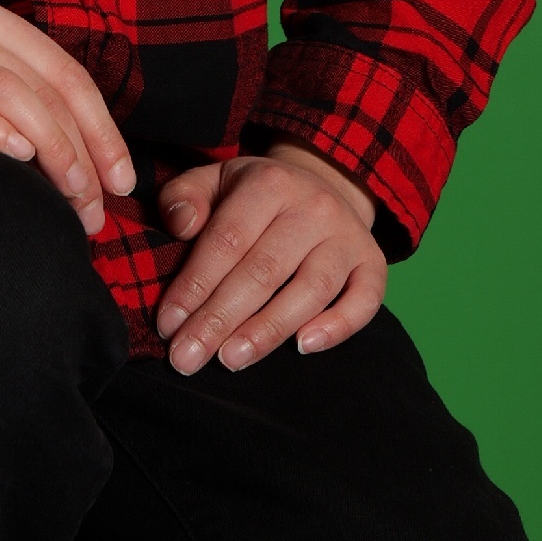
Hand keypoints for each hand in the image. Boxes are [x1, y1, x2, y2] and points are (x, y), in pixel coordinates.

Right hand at [0, 0, 134, 236]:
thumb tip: (68, 152)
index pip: (65, 72)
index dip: (103, 127)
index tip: (123, 180)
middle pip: (46, 88)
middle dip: (86, 152)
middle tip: (100, 211)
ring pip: (10, 95)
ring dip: (53, 153)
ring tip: (73, 202)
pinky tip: (17, 161)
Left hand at [152, 143, 385, 373]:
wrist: (322, 184)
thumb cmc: (254, 196)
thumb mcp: (213, 180)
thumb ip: (183, 197)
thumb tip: (181, 226)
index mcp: (269, 182)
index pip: (227, 240)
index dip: (195, 286)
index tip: (168, 325)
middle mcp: (314, 207)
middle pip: (264, 271)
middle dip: (220, 320)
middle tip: (187, 359)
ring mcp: (348, 237)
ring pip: (311, 290)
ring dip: (268, 330)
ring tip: (231, 360)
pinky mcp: (373, 263)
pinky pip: (364, 300)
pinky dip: (338, 326)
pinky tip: (303, 347)